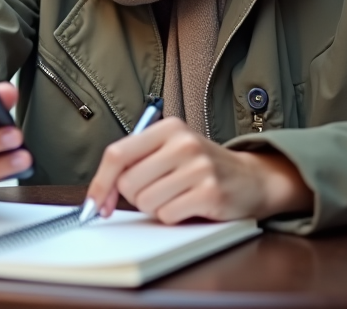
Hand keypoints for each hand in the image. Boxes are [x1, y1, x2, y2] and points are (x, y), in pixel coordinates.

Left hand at [84, 117, 312, 223]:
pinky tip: (190, 206)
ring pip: (146, 202)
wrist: (251, 178)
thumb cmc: (202, 167)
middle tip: (158, 192)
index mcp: (168, 128)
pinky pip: (168, 215)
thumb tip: (99, 195)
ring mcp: (198, 167)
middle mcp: (183, 143)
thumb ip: (137, 162)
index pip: (117, 153)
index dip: (101, 182)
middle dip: (136, 197)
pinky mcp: (210, 192)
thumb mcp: (170, 150)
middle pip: (128, 183)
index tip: (95, 203)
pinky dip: (173, 217)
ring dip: (156, 208)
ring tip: (177, 197)